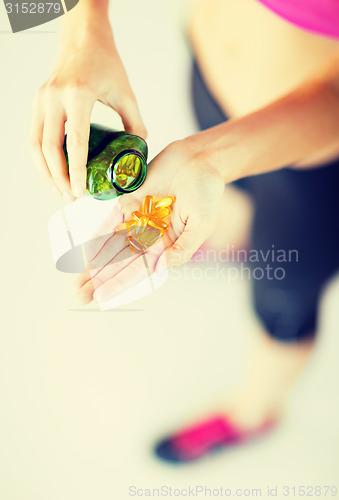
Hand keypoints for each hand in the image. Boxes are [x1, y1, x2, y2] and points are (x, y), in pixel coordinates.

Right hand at [29, 14, 145, 200]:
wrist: (82, 38)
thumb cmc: (105, 63)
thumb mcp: (125, 93)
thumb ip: (134, 122)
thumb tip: (138, 149)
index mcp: (78, 95)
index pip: (75, 141)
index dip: (77, 170)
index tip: (81, 191)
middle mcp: (54, 98)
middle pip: (49, 148)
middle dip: (59, 178)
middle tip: (71, 197)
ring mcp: (41, 100)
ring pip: (35, 145)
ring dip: (46, 172)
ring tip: (60, 190)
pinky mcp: (37, 103)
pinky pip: (34, 136)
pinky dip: (41, 158)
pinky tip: (53, 171)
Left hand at [74, 140, 224, 304]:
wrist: (200, 159)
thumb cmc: (207, 192)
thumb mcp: (202, 225)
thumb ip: (183, 248)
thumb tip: (159, 266)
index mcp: (166, 246)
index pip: (139, 269)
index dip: (120, 283)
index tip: (102, 296)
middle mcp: (148, 236)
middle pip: (120, 261)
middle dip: (100, 279)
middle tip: (79, 296)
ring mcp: (137, 218)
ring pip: (110, 244)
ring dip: (93, 262)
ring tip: (76, 282)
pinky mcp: (128, 200)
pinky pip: (109, 219)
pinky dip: (96, 234)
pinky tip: (83, 250)